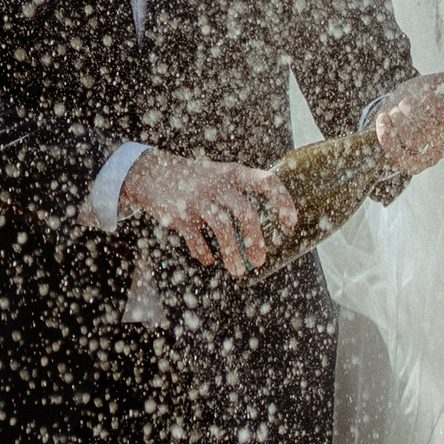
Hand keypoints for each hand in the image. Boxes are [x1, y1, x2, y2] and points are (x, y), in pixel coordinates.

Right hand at [119, 149, 295, 275]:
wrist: (153, 174)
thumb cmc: (198, 181)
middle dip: (255, 240)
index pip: (266, 181)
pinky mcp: (178, 214)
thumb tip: (260, 234)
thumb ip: (240, 195)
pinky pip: (197, 239)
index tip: (291, 222)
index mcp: (233, 173)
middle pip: (245, 212)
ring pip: (223, 229)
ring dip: (233, 254)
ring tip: (238, 270)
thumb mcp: (221, 175)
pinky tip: (209, 259)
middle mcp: (217, 183)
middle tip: (259, 260)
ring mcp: (197, 199)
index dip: (282, 201)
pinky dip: (204, 253)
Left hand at [371, 75, 443, 176]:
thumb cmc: (420, 97)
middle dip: (413, 109)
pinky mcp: (413, 166)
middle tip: (404, 101)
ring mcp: (433, 159)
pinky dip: (388, 136)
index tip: (422, 93)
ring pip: (414, 140)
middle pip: (431, 127)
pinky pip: (400, 155)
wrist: (398, 112)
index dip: (434, 103)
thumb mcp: (435, 84)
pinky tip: (384, 120)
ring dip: (399, 120)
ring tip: (395, 111)